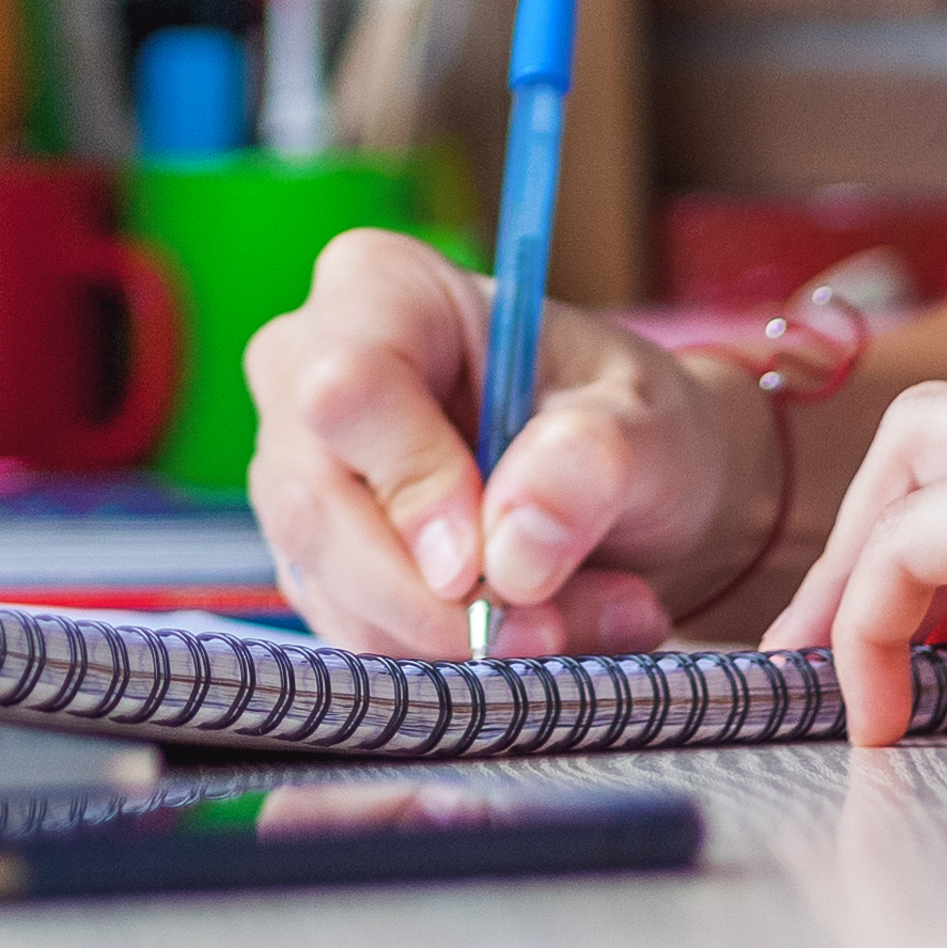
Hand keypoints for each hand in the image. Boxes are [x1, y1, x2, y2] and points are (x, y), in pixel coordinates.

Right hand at [240, 230, 790, 656]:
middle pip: (315, 501)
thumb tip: (510, 549)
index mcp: (380, 287)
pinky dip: (451, 660)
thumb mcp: (649, 426)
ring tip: (588, 620)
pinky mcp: (314, 557)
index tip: (491, 565)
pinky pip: (353, 631)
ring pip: (332, 584)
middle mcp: (307, 367)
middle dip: (436, 598)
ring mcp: (298, 469)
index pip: (348, 385)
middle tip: (549, 630)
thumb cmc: (632, 425)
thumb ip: (591, 463)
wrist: (636, 492)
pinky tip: (543, 632)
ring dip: (461, 638)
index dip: (413, 484)